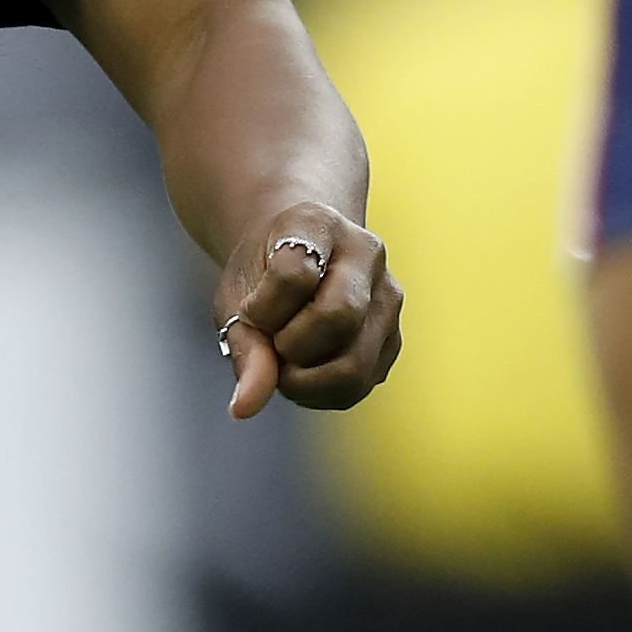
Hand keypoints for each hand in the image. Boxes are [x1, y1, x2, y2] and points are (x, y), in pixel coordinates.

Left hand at [215, 203, 398, 418]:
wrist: (295, 256)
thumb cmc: (260, 274)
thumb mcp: (236, 295)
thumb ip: (243, 345)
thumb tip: (245, 409)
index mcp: (318, 222)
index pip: (295, 274)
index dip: (262, 308)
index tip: (249, 311)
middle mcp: (366, 252)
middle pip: (338, 317)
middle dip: (291, 346)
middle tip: (269, 344)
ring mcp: (388, 296)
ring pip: (357, 360)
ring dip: (307, 380)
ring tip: (282, 365)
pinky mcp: (394, 338)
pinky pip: (363, 383)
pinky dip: (323, 393)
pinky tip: (303, 374)